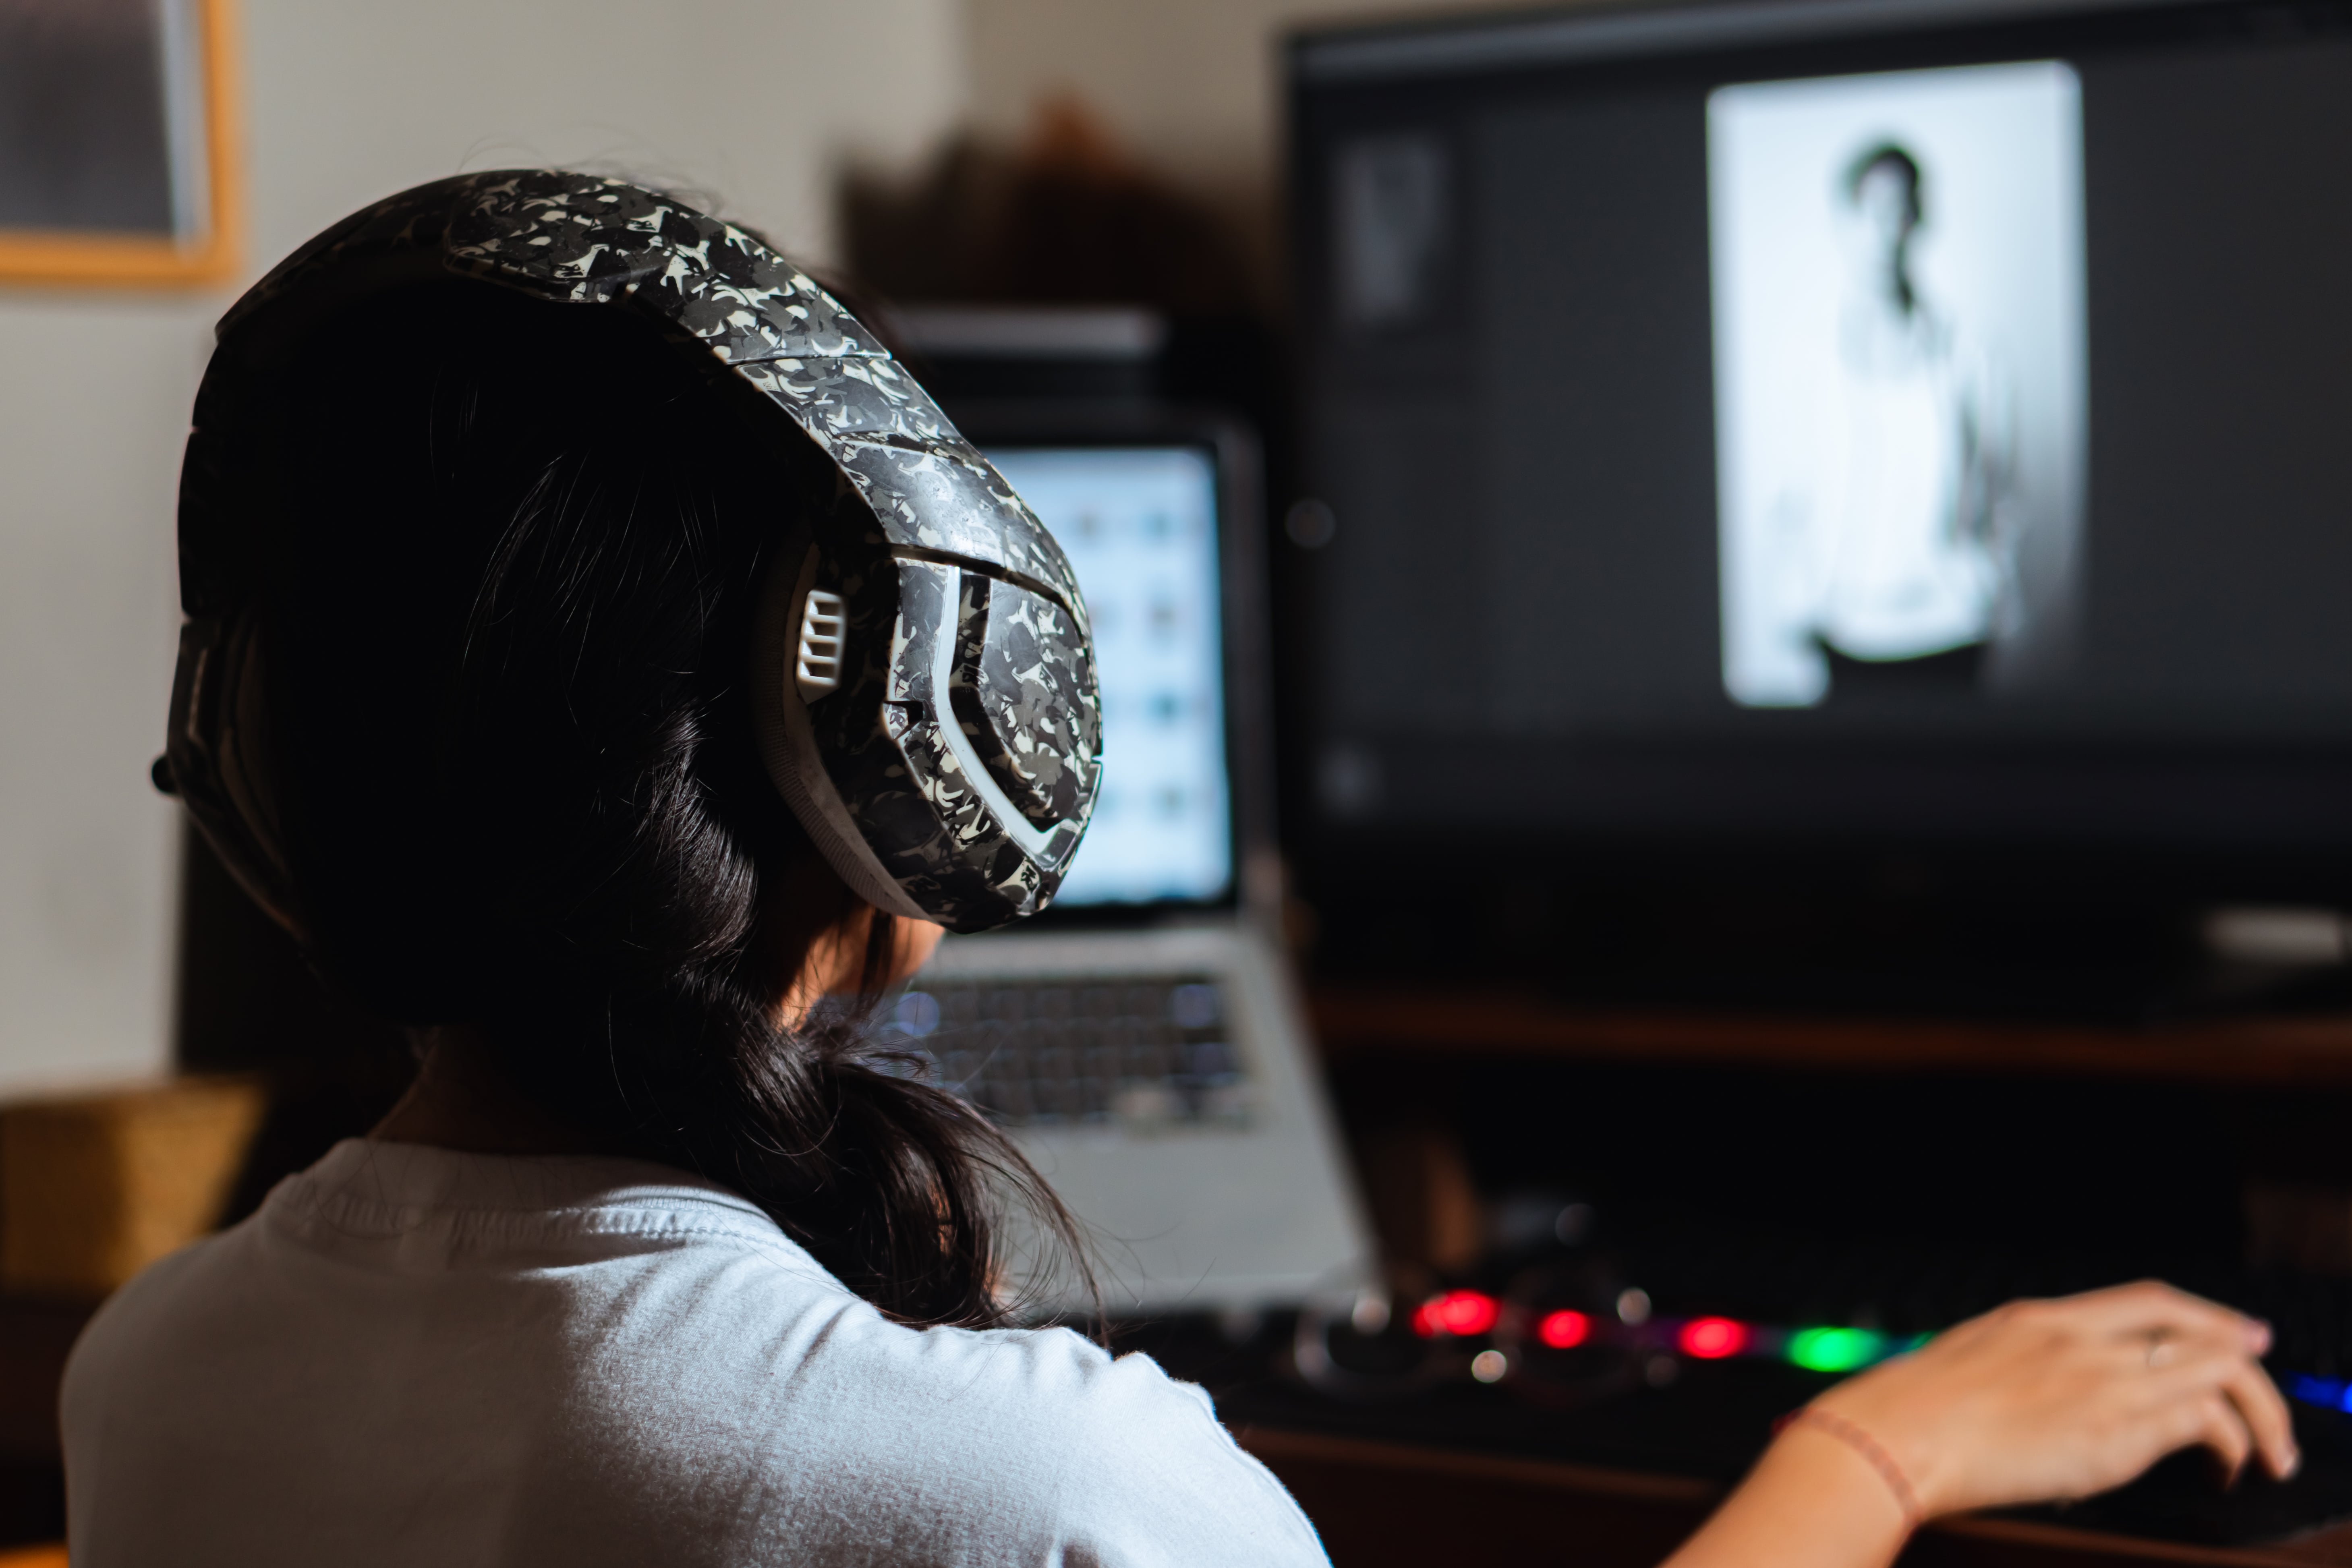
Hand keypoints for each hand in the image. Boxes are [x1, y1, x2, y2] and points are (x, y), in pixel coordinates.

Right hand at [1811, 1280, 2296, 1518]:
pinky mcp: (2111, 1426)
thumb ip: (2018, 1369)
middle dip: (2244, 1357)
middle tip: (2266, 1381)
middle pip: (2195, 1329)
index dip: (2201, 1315)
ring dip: (2257, 1413)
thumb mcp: (1969, 1365)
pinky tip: (2225, 1467)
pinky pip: (2199, 1423)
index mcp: (2041, 1320)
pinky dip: (2228, 1444)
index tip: (2232, 1330)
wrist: (1894, 1435)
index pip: (2146, 1300)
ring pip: (2215, 1370)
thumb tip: (2040, 1398)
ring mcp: (2098, 1378)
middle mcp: (2079, 1340)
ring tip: (2266, 1449)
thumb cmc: (1910, 1414)